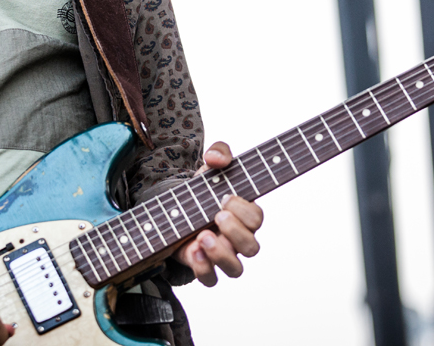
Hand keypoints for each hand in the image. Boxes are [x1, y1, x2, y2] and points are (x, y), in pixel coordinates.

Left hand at [172, 141, 263, 286]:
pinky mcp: (203, 266)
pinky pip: (211, 279)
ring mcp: (222, 255)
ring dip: (221, 254)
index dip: (244, 210)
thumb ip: (219, 153)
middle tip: (217, 214)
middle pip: (252, 248)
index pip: (257, 219)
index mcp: (244, 215)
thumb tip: (217, 158)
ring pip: (236, 270)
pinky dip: (204, 268)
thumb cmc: (203, 189)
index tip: (225, 197)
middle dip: (235, 231)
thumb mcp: (210, 167)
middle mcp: (238, 239)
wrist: (176, 208)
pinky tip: (193, 251)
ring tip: (203, 236)